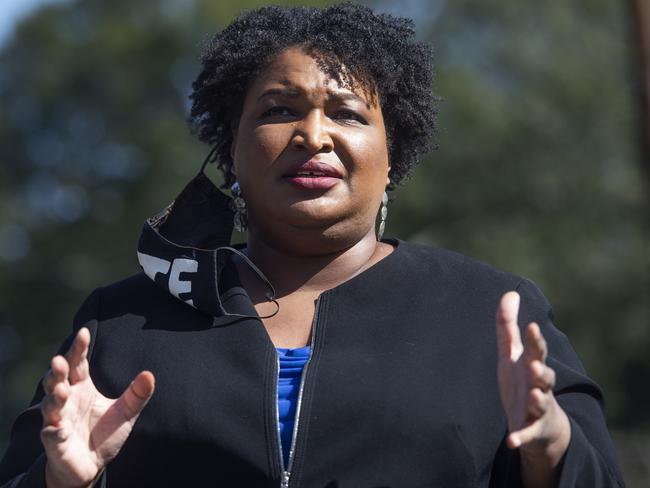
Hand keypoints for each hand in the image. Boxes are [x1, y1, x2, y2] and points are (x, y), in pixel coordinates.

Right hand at [40, 328, 154, 487]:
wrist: (92, 465)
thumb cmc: (104, 434)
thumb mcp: (126, 412)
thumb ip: (137, 394)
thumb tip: (149, 374)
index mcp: (82, 388)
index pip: (78, 363)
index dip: (78, 348)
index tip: (84, 332)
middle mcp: (67, 400)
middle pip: (58, 380)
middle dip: (57, 370)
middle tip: (59, 360)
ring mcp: (58, 420)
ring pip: (51, 405)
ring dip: (55, 397)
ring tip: (62, 391)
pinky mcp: (56, 442)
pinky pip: (52, 434)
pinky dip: (54, 430)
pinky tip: (58, 428)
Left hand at [496, 292, 569, 485]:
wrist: (539, 424)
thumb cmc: (523, 381)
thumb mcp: (512, 354)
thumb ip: (508, 326)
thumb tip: (510, 292)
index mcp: (534, 366)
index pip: (537, 351)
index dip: (536, 340)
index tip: (532, 326)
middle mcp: (540, 386)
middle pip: (545, 376)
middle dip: (541, 370)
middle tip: (534, 364)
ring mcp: (539, 408)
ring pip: (542, 403)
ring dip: (538, 399)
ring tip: (533, 395)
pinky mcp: (531, 429)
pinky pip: (526, 433)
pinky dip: (520, 437)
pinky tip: (511, 440)